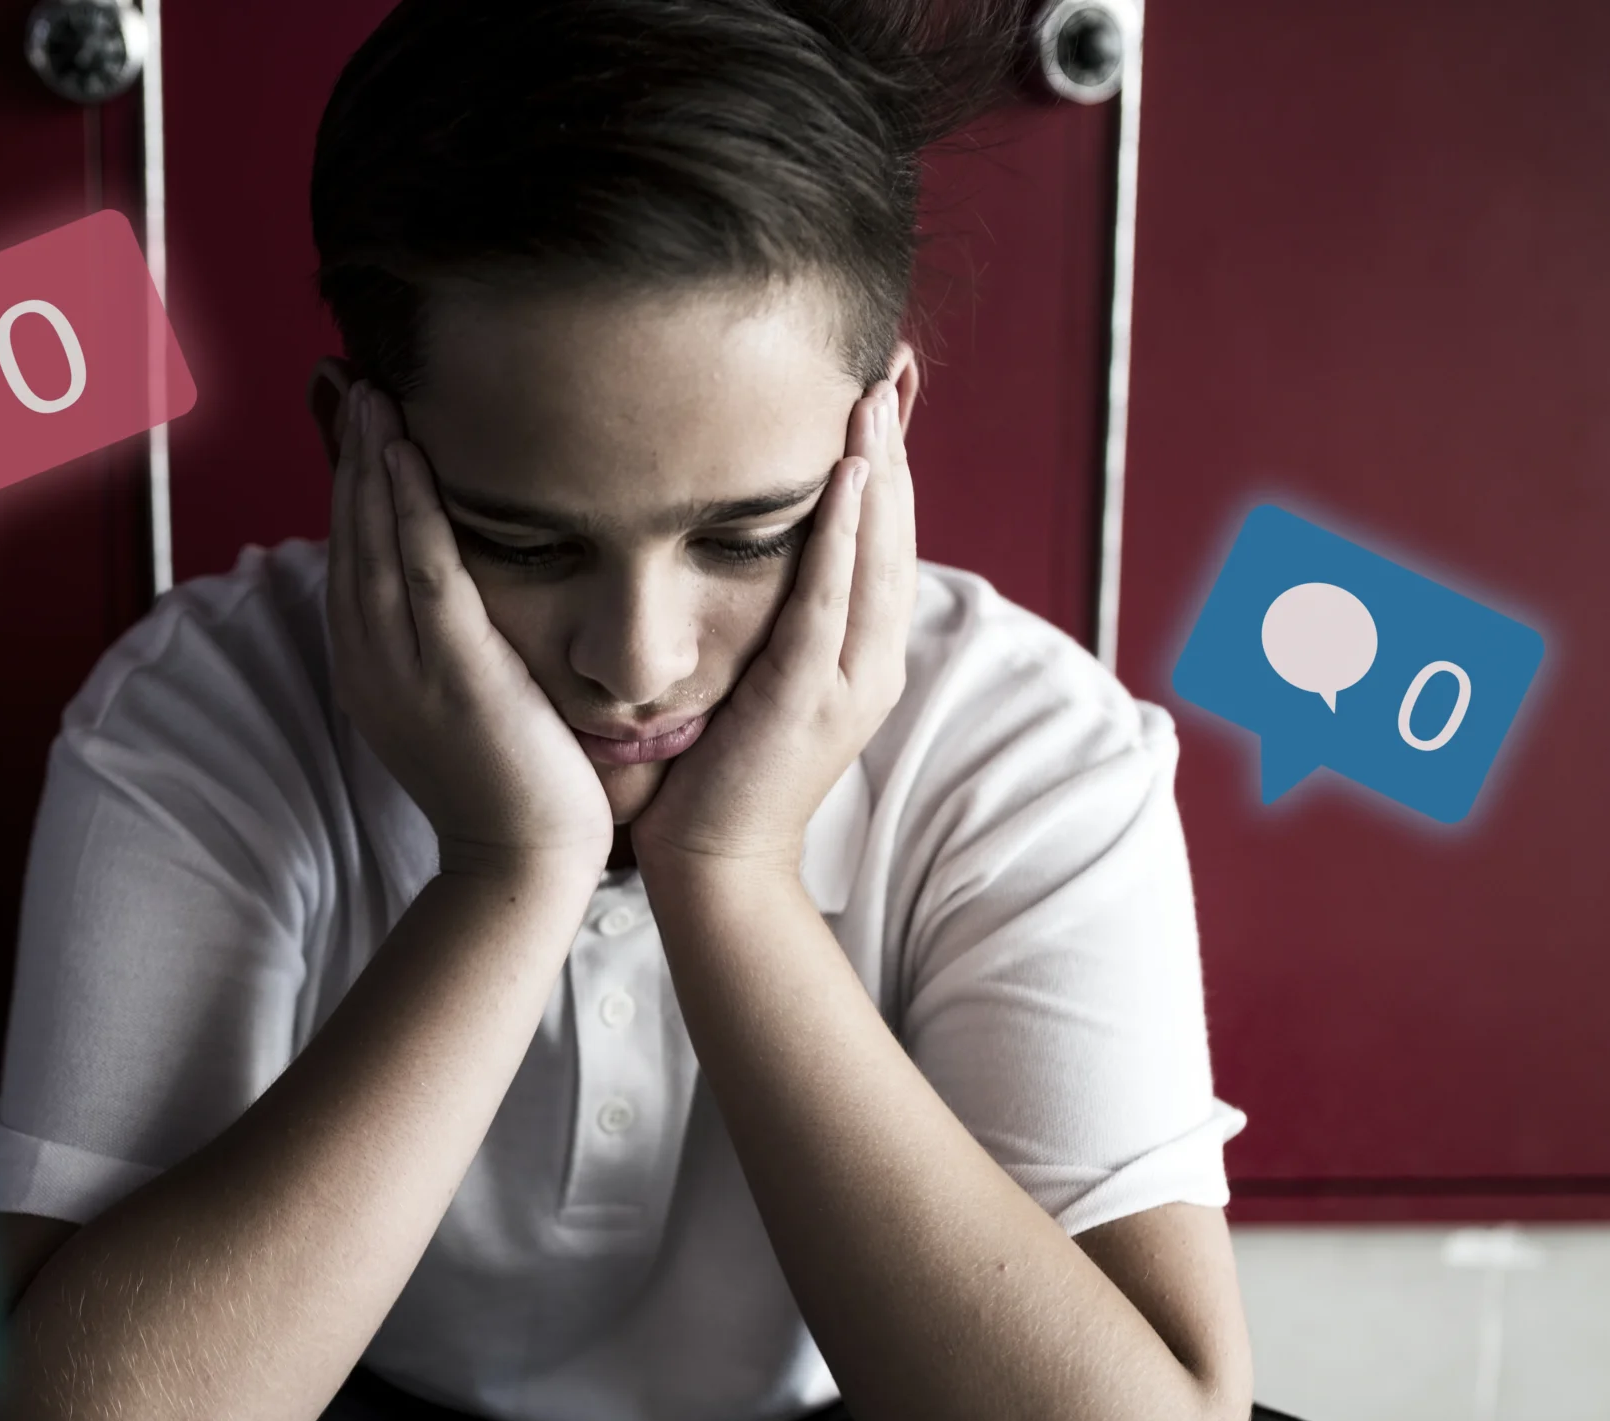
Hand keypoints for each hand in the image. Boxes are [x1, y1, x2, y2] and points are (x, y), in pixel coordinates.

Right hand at [327, 383, 612, 879]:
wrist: (523, 866)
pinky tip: (409, 457)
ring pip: (374, 547)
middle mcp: (370, 665)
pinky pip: (423, 574)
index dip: (350, 489)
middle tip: (355, 383)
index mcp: (369, 671)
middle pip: (349, 542)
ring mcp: (403, 670)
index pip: (352, 560)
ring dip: (372, 466)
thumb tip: (454, 593)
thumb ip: (449, 644)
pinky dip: (411, 511)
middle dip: (349, 460)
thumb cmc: (512, 786)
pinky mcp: (451, 673)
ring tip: (375, 399)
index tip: (358, 422)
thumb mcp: (461, 704)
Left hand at [629, 379, 917, 874]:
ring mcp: (849, 682)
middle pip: (894, 534)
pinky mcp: (810, 698)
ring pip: (875, 556)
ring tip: (875, 396)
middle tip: (895, 363)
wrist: (715, 869)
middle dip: (895, 446)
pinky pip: (831, 599)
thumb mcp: (752, 677)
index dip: (887, 462)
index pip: (880, 539)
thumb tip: (743, 551)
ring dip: (879, 472)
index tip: (883, 388)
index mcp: (859, 654)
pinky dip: (843, 535)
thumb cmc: (714, 774)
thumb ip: (767, 620)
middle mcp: (870, 662)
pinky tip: (849, 477)